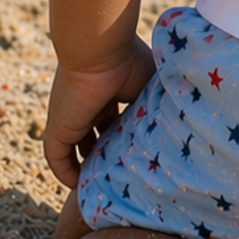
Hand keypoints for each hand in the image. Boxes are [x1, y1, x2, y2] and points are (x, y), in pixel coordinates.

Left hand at [43, 35, 156, 188]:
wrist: (100, 50)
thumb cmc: (129, 60)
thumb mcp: (152, 85)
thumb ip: (159, 102)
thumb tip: (181, 119)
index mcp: (110, 92)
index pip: (115, 121)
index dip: (125, 138)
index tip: (139, 154)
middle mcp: (89, 106)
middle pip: (97, 137)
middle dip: (108, 155)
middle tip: (125, 177)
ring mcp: (72, 118)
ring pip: (77, 150)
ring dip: (88, 168)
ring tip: (106, 188)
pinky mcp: (58, 128)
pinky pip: (58, 159)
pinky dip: (67, 174)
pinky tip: (81, 188)